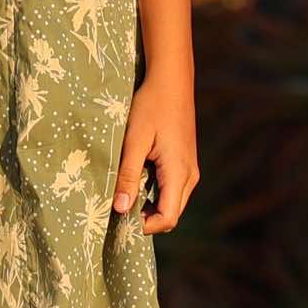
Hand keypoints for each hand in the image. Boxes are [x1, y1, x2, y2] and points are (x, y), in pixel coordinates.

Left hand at [110, 68, 197, 233]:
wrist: (171, 79)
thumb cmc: (151, 105)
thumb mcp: (135, 140)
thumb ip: (128, 175)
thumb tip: (120, 209)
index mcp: (179, 173)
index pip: (167, 218)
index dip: (144, 227)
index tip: (119, 220)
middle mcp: (190, 175)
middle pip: (170, 214)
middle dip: (145, 219)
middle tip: (117, 209)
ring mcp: (189, 168)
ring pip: (171, 201)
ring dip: (148, 204)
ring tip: (123, 193)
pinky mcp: (184, 161)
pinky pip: (171, 188)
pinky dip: (154, 192)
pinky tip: (134, 178)